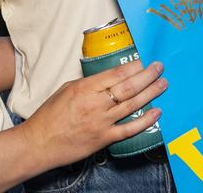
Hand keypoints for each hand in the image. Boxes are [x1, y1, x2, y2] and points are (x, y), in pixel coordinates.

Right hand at [19, 60, 167, 171]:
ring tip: (163, 84)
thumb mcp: (66, 89)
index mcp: (85, 88)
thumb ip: (88, 84)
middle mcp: (95, 104)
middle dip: (147, 76)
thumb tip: (108, 77)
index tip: (145, 60)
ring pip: (132, 105)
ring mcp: (101, 122)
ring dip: (150, 93)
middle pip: (128, 87)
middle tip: (160, 68)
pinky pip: (129, 129)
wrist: (39, 143)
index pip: (116, 74)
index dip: (134, 66)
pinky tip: (157, 113)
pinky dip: (145, 121)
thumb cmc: (49, 116)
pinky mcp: (103, 139)